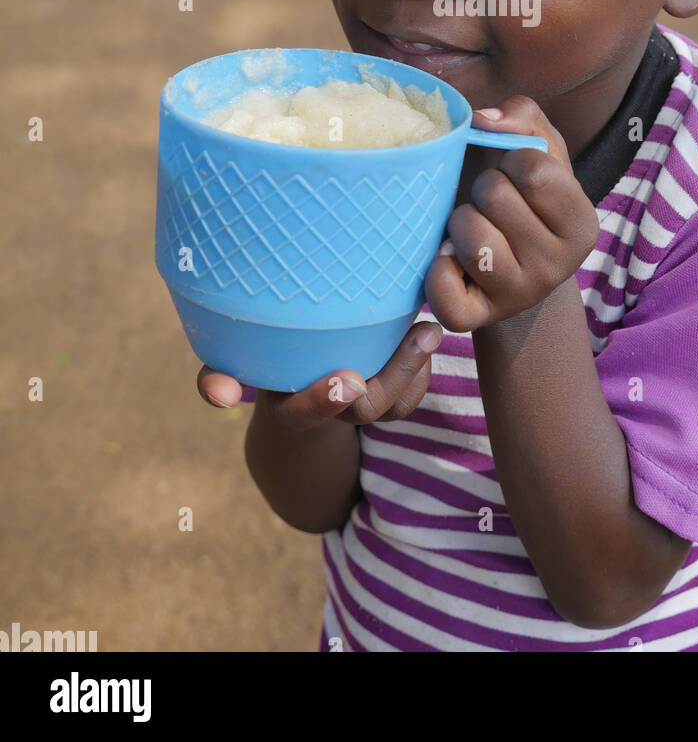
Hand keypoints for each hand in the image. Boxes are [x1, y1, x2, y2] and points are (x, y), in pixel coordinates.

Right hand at [196, 320, 442, 429]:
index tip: (347, 379)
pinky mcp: (385, 407)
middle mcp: (326, 415)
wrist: (292, 398)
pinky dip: (422, 373)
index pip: (301, 413)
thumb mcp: (237, 366)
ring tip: (430, 330)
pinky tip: (426, 338)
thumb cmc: (266, 362)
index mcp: (287, 407)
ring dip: (416, 369)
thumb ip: (219, 376)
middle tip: (423, 332)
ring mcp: (357, 415)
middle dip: (395, 373)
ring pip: (394, 406)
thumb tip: (218, 396)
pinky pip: (409, 400)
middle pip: (366, 407)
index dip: (322, 401)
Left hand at [426, 96, 599, 332]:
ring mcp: (519, 296)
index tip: (516, 174)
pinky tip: (448, 258)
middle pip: (494, 197)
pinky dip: (436, 269)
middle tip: (491, 204)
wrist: (512, 264)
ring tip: (472, 227)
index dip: (512, 159)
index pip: (534, 170)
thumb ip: (522, 116)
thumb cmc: (523, 194)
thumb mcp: (539, 148)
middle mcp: (560, 266)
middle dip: (482, 189)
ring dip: (458, 221)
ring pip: (469, 237)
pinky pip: (444, 292)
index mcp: (582, 223)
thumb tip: (483, 120)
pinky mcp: (477, 319)